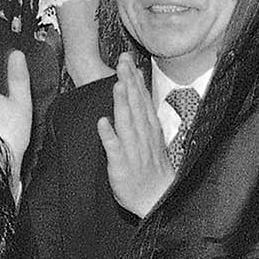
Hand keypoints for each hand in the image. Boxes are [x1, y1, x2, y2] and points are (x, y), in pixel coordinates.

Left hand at [97, 54, 176, 217]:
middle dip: (129, 82)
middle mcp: (142, 136)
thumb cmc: (151, 169)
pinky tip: (102, 122)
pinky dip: (109, 136)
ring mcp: (132, 149)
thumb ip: (143, 115)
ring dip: (122, 102)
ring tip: (117, 84)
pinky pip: (115, 149)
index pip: (142, 99)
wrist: (156, 199)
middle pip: (135, 104)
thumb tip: (138, 91)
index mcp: (148, 129)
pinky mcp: (121, 165)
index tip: (128, 59)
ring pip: (127, 122)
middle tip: (122, 60)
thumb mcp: (151, 138)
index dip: (134, 78)